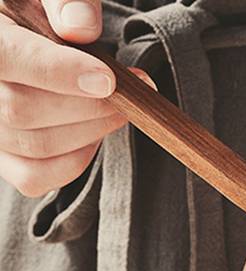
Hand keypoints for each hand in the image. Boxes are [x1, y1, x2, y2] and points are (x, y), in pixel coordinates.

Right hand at [0, 0, 150, 196]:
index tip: (108, 80)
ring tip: (119, 110)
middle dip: (90, 106)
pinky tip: (93, 135)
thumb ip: (63, 0)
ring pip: (37, 145)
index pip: (7, 59)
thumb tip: (81, 27)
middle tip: (133, 96)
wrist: (27, 42)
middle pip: (25, 110)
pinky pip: (36, 178)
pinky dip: (74, 162)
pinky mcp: (3, 161)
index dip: (59, 73)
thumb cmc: (36, 16)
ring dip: (91, 131)